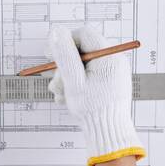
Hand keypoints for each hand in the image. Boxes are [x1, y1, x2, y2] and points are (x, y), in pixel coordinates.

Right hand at [48, 25, 144, 165]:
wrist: (108, 133)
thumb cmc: (94, 110)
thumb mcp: (74, 81)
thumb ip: (65, 55)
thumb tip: (57, 32)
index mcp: (109, 57)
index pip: (84, 34)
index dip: (65, 41)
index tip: (51, 54)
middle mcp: (113, 61)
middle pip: (82, 50)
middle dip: (64, 65)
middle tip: (54, 79)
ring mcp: (111, 72)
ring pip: (82, 64)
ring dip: (66, 77)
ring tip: (60, 93)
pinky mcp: (108, 81)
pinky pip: (88, 74)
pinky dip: (75, 83)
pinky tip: (67, 97)